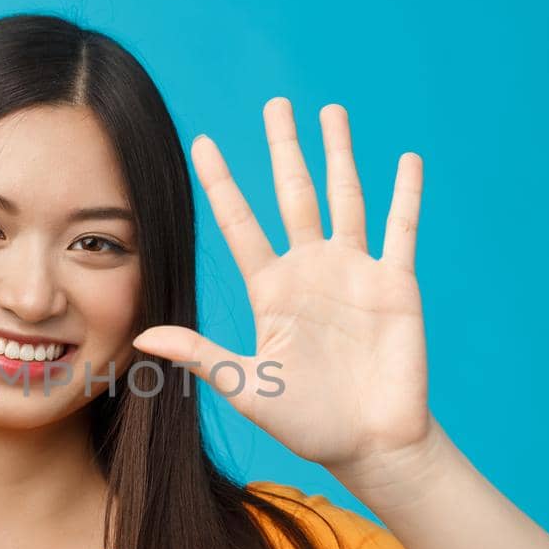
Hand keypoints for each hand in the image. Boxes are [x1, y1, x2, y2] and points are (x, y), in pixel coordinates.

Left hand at [131, 99, 430, 472]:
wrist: (370, 445)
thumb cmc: (307, 424)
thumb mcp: (247, 386)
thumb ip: (201, 354)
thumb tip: (142, 338)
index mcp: (272, 289)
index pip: (240, 223)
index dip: (222, 183)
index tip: (202, 142)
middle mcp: (310, 270)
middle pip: (295, 193)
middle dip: (286, 148)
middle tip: (277, 103)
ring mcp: (354, 273)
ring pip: (346, 197)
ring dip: (340, 154)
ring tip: (333, 110)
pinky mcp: (396, 284)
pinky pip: (401, 229)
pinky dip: (405, 194)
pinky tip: (407, 159)